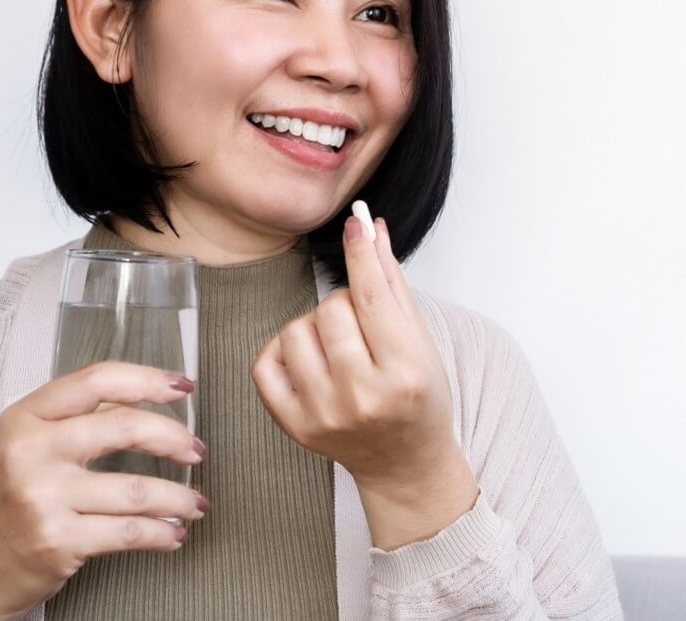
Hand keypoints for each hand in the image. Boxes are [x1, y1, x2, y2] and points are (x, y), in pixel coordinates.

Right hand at [0, 361, 208, 618]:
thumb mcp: (26, 448)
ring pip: (136, 489)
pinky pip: (130, 532)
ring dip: (178, 498)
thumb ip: (77, 420)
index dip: (148, 380)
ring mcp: (42, 497)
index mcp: (23, 418)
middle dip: (174, 438)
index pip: (96, 380)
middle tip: (196, 450)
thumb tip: (147, 400)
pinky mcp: (57, 541)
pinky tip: (174, 533)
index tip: (183, 387)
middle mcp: (29, 452)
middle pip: (124, 426)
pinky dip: (162, 533)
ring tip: (194, 504)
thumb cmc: (7, 505)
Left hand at [251, 213, 479, 546]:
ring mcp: (324, 413)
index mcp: (404, 371)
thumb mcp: (420, 340)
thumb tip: (370, 228)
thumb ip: (392, 283)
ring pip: (295, 329)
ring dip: (314, 326)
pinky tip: (309, 359)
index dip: (361, 254)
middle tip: (361, 324)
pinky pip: (265, 362)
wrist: (405, 461)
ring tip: (337, 345)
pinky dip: (283, 350)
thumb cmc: (418, 396)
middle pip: (331, 309)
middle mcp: (363, 395)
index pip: (373, 297)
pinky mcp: (294, 425)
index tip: (355, 223)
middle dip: (345, 303)